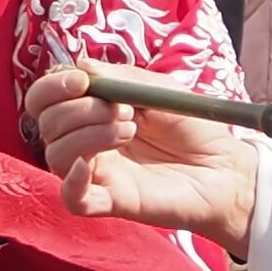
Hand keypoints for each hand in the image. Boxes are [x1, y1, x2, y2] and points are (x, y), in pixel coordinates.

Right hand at [25, 61, 258, 250]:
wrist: (225, 167)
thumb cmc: (192, 127)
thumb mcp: (158, 89)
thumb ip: (120, 78)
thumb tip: (80, 68)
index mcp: (91, 111)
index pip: (46, 98)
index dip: (53, 86)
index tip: (82, 81)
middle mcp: (86, 142)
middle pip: (47, 124)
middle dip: (77, 109)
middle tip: (124, 109)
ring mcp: (97, 173)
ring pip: (55, 155)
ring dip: (86, 135)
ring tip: (129, 129)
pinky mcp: (110, 202)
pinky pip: (72, 198)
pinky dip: (71, 181)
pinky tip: (88, 165)